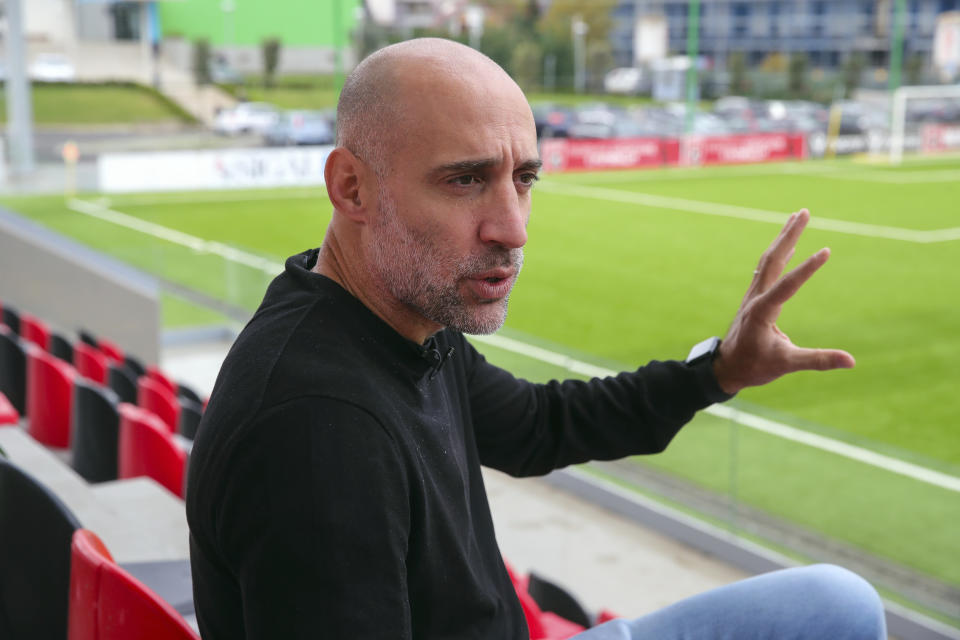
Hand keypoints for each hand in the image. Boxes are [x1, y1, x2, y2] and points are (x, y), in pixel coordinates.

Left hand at [713, 209, 854, 394]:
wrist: (726, 368)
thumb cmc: (754, 367)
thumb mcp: (786, 364)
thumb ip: (818, 360)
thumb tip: (851, 361)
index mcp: (762, 311)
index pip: (788, 285)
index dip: (807, 268)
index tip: (827, 251)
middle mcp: (756, 297)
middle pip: (773, 259)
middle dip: (789, 234)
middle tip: (804, 212)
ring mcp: (753, 294)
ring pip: (768, 259)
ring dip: (783, 238)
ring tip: (797, 217)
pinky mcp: (755, 296)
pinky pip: (767, 268)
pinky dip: (780, 253)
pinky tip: (789, 245)